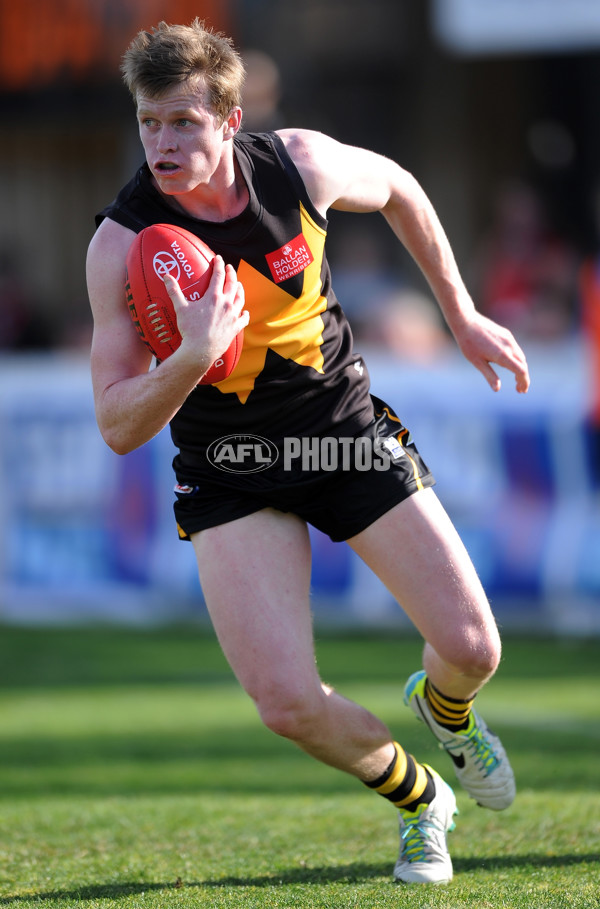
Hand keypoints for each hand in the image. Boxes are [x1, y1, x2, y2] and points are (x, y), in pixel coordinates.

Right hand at [163, 255, 248, 375]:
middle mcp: (226, 304)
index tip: (218, 258)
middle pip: (232, 284)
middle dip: (231, 273)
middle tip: (229, 267)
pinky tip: (244, 312)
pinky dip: (244, 313)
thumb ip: (174, 291)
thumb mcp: (180, 309)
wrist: (201, 350)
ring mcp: (233, 316)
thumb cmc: (190, 330)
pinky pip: (244, 318)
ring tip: (238, 285)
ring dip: (240, 289)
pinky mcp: (235, 328)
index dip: (218, 265)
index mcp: (213, 297)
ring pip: (240, 298)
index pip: (218, 275)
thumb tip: (166, 276)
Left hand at [454, 312, 529, 393]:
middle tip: (518, 389)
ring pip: (521, 356)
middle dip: (523, 378)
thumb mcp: (477, 362)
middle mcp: (509, 346)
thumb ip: (489, 375)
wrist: (466, 321)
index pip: (521, 371)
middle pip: (523, 364)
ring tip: (515, 379)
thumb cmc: (468, 343)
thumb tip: (497, 389)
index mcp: (503, 355)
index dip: (524, 382)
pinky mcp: (506, 334)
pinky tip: (509, 364)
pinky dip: (517, 359)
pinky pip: (516, 349)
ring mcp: (509, 339)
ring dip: (521, 368)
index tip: (522, 391)